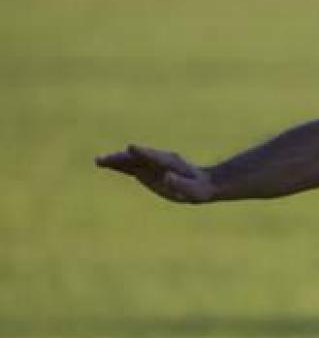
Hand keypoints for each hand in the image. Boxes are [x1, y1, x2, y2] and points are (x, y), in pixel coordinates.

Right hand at [95, 144, 216, 202]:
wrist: (201, 182)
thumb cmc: (198, 188)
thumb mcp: (195, 190)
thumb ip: (181, 184)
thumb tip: (168, 178)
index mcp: (172, 164)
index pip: (155, 157)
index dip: (144, 153)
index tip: (131, 148)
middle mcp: (159, 160)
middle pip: (138, 157)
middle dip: (122, 158)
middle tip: (104, 159)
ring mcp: (151, 164)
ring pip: (130, 160)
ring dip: (115, 160)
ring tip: (98, 161)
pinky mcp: (145, 170)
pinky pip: (128, 166)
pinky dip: (117, 164)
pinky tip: (103, 163)